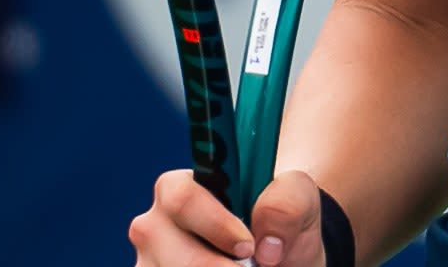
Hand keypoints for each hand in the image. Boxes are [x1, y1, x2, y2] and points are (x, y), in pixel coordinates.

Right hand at [129, 169, 327, 265]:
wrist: (276, 256)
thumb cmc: (277, 221)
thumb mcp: (296, 199)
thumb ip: (287, 202)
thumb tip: (266, 244)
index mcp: (177, 188)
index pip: (182, 200)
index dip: (217, 227)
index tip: (250, 247)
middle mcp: (154, 226)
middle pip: (181, 258)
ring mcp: (150, 264)